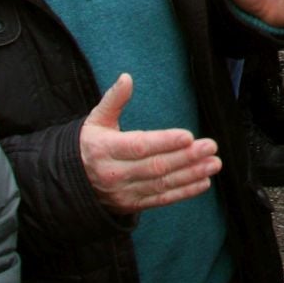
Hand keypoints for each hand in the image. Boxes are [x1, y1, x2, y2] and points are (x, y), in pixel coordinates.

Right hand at [79, 73, 220, 213]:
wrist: (69, 182)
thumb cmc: (89, 144)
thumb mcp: (96, 120)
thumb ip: (114, 100)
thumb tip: (126, 77)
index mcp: (105, 150)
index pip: (139, 146)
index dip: (164, 142)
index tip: (188, 136)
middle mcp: (114, 174)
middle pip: (155, 167)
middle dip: (186, 157)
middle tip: (211, 146)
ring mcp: (124, 192)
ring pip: (161, 184)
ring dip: (191, 175)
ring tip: (214, 164)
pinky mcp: (132, 205)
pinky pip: (161, 199)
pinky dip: (184, 192)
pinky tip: (204, 182)